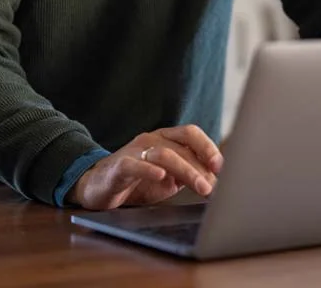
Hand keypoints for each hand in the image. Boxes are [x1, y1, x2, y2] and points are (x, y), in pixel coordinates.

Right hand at [66, 124, 223, 210]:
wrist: (97, 188)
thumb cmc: (137, 183)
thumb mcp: (168, 179)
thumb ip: (189, 175)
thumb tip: (217, 181)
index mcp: (165, 138)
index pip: (191, 134)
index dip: (208, 147)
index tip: (222, 166)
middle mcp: (151, 139)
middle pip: (181, 146)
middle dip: (201, 166)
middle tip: (214, 186)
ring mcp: (134, 151)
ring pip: (164, 154)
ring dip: (186, 171)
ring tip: (201, 187)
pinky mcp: (118, 166)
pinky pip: (134, 165)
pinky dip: (148, 170)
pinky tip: (161, 177)